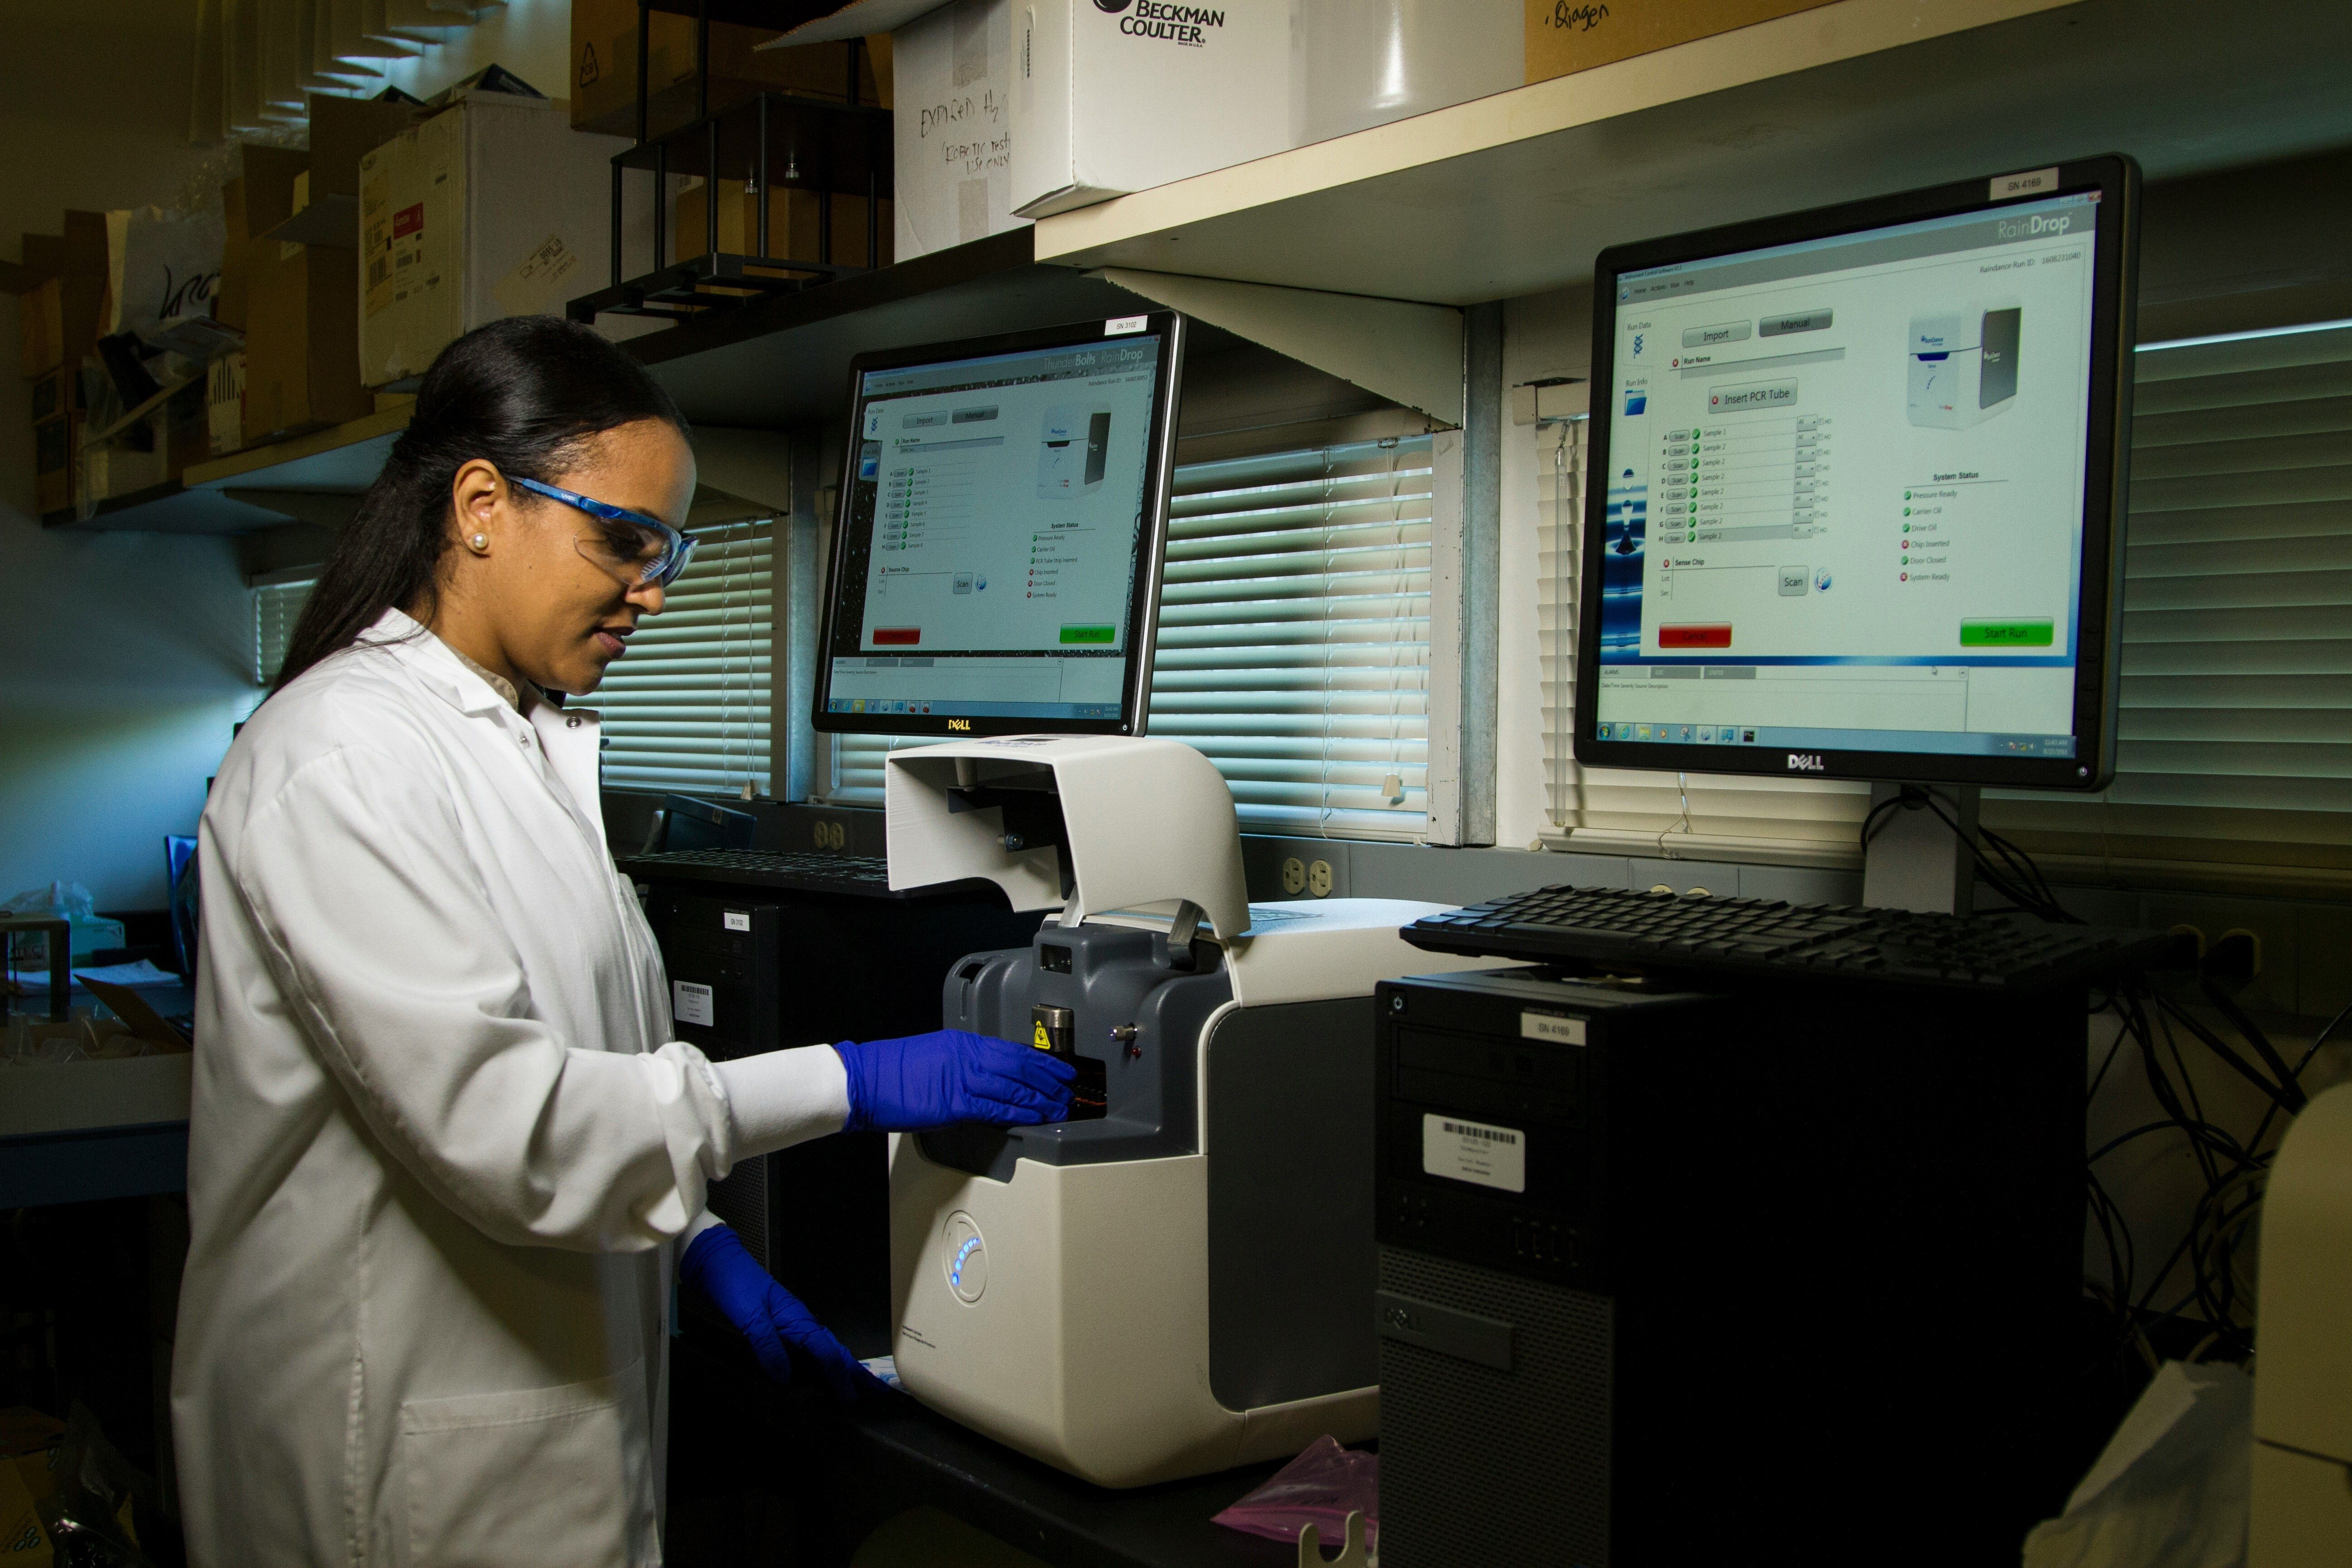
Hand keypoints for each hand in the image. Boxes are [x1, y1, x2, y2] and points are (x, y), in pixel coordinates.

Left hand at [679, 1223, 886, 1402]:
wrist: (719, 1266)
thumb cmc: (735, 1284)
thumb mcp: (749, 1316)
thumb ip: (767, 1345)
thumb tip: (783, 1375)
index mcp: (797, 1319)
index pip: (825, 1353)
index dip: (839, 1377)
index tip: (851, 1397)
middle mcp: (799, 1323)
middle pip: (834, 1352)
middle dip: (855, 1373)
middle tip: (875, 1391)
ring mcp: (791, 1326)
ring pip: (823, 1353)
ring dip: (840, 1371)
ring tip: (856, 1388)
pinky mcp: (779, 1330)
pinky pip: (805, 1352)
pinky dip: (818, 1366)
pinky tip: (817, 1377)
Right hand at [833, 1028, 1076, 1133]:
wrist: (864, 1080)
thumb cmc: (894, 1071)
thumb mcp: (938, 1056)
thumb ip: (966, 1065)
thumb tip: (992, 1080)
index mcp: (965, 1043)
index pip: (1015, 1051)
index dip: (1043, 1063)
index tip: (1061, 1071)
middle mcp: (968, 1057)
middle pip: (1022, 1067)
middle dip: (1050, 1081)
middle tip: (1070, 1091)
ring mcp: (962, 1079)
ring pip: (1014, 1088)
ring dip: (1041, 1100)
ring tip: (1059, 1109)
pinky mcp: (954, 1104)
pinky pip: (996, 1109)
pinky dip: (1019, 1114)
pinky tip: (1035, 1118)